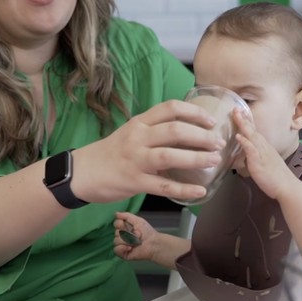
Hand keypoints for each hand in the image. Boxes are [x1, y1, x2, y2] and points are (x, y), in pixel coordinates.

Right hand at [72, 100, 226, 203]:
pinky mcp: (134, 182)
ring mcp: (135, 160)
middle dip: (201, 136)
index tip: (211, 120)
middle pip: (174, 130)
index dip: (194, 112)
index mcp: (139, 123)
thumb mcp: (132, 134)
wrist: (82, 173)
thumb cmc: (111, 153)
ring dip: (196, 158)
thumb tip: (190, 133)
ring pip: (170, 155)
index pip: (170, 108)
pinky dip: (184, 189)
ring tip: (214, 161)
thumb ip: (155, 131)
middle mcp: (137, 137)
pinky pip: (163, 185)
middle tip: (219, 143)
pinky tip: (200, 192)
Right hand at [113, 212, 161, 262]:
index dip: (120, 224)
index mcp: (125, 228)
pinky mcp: (123, 254)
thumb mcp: (138, 220)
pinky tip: (130, 248)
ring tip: (135, 242)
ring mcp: (122, 245)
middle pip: (116, 232)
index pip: (116, 224)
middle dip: (127, 233)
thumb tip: (115, 213)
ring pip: (116, 241)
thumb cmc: (147, 232)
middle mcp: (123, 236)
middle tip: (137, 235)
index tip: (128, 225)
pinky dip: (122, 248)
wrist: (153, 243)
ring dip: (126, 240)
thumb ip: (126, 216)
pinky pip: (116, 250)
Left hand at [231, 108, 295, 199]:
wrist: (287, 187)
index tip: (240, 112)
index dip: (247, 121)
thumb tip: (244, 158)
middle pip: (252, 130)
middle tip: (235, 108)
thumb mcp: (264, 164)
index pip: (254, 131)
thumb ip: (254, 158)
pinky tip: (239, 136)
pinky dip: (245, 142)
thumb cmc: (276, 178)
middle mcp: (263, 147)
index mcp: (264, 147)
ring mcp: (262, 153)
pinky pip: (251, 150)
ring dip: (243, 125)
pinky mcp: (259, 162)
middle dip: (243, 118)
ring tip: (236, 115)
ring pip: (251, 136)